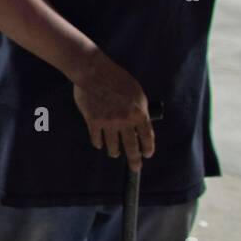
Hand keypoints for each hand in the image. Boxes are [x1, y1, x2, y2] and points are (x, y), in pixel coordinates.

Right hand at [72, 53, 154, 169]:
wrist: (94, 72)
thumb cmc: (116, 78)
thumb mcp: (136, 92)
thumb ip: (139, 109)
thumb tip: (140, 122)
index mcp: (139, 113)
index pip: (147, 137)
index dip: (148, 148)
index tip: (147, 154)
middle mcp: (125, 121)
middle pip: (131, 147)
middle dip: (135, 160)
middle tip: (136, 168)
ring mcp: (108, 122)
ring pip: (113, 145)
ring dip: (114, 152)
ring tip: (115, 154)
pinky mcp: (93, 121)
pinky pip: (96, 138)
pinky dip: (98, 143)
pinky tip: (100, 144)